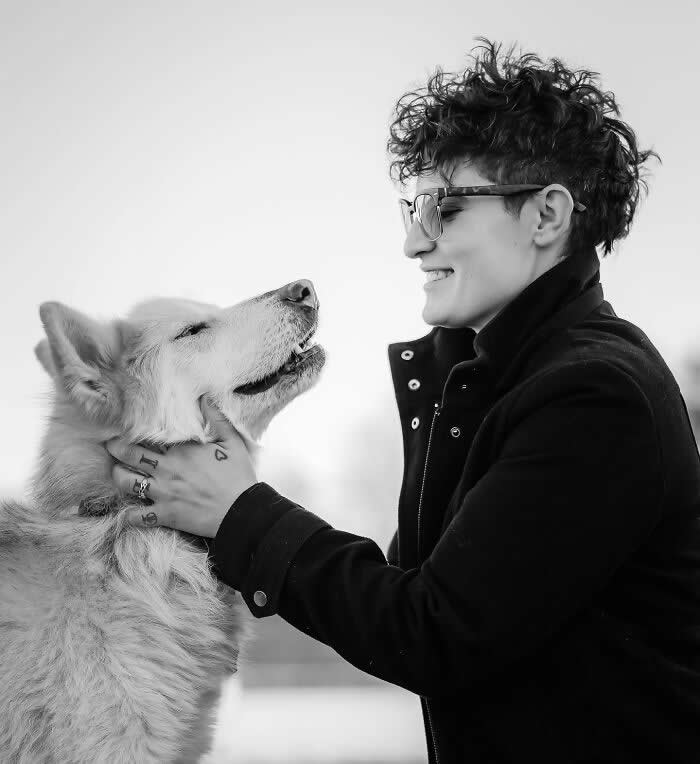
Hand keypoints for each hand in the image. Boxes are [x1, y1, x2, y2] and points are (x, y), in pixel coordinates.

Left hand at [105, 398, 256, 537]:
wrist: (242, 510)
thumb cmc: (238, 476)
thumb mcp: (233, 441)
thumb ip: (217, 418)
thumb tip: (204, 398)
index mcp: (181, 450)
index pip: (149, 436)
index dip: (135, 432)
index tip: (127, 428)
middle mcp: (167, 469)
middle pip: (130, 455)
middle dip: (116, 448)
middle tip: (110, 445)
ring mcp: (163, 492)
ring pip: (126, 482)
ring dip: (118, 476)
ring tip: (117, 472)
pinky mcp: (165, 514)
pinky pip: (138, 516)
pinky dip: (130, 516)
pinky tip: (128, 513)